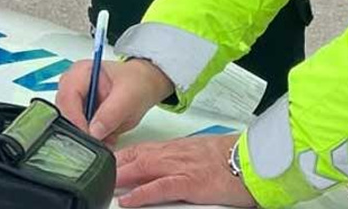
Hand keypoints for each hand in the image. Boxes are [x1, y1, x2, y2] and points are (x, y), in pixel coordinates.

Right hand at [55, 58, 174, 143]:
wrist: (144, 86)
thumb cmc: (137, 83)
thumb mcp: (129, 96)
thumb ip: (112, 113)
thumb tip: (94, 131)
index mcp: (81, 72)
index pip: (67, 97)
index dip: (75, 118)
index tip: (88, 134)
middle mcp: (72, 86)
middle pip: (63, 113)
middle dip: (79, 130)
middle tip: (96, 142)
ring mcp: (74, 101)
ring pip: (68, 126)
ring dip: (87, 136)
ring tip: (107, 139)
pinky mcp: (80, 116)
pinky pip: (78, 132)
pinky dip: (92, 139)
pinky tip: (107, 138)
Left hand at [116, 133, 255, 207]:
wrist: (253, 161)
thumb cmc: (230, 159)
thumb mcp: (199, 155)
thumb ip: (179, 159)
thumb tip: (162, 169)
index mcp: (176, 148)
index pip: (140, 149)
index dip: (119, 157)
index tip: (103, 163)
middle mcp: (174, 154)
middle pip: (135, 157)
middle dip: (113, 166)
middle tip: (94, 174)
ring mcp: (180, 167)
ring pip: (142, 168)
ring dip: (120, 176)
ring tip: (102, 185)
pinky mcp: (190, 183)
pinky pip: (160, 187)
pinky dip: (141, 193)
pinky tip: (127, 200)